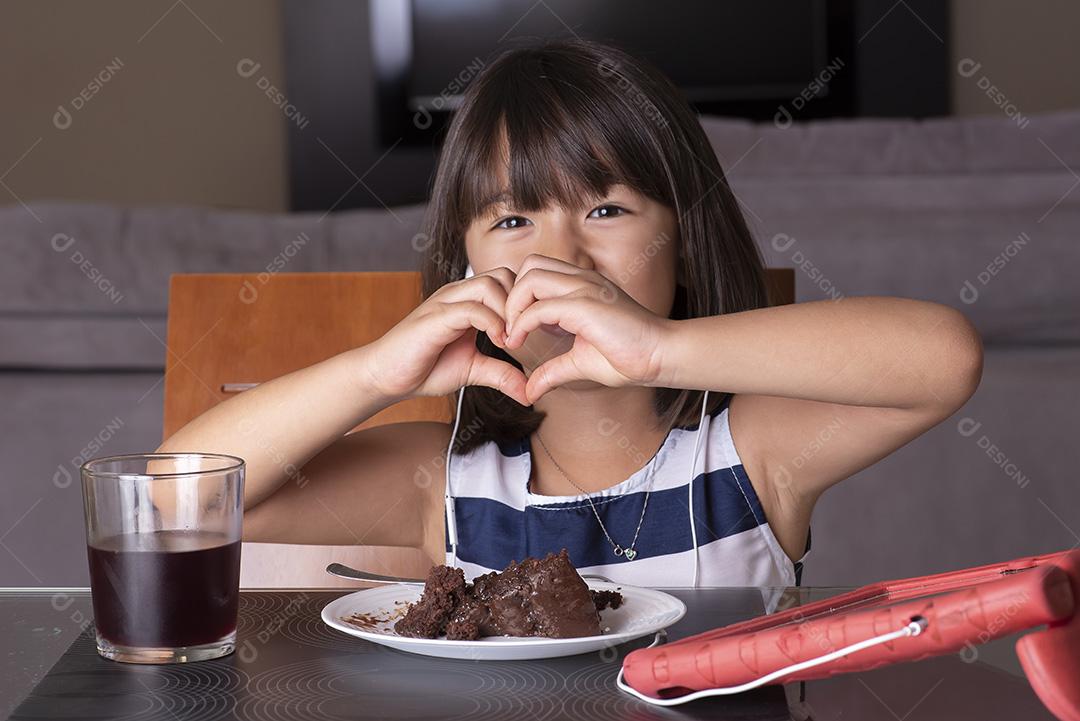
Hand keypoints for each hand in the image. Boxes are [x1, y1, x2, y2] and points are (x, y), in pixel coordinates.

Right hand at [364, 267, 529, 405]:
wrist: (386, 376)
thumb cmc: (425, 368)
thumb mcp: (474, 370)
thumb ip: (502, 374)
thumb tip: (530, 392)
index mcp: (468, 300)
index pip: (508, 280)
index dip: (525, 303)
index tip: (531, 332)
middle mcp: (458, 294)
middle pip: (504, 275)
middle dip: (521, 303)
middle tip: (524, 334)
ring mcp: (445, 302)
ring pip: (490, 285)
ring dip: (508, 312)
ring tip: (511, 341)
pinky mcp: (435, 317)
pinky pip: (471, 309)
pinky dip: (492, 324)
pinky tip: (498, 344)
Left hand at [502, 255, 671, 403]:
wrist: (661, 355)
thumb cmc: (630, 356)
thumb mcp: (580, 363)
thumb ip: (553, 370)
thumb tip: (530, 390)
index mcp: (583, 286)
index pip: (538, 272)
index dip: (520, 298)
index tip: (515, 330)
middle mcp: (582, 280)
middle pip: (529, 266)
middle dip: (511, 296)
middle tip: (509, 327)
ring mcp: (585, 289)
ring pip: (530, 278)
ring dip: (514, 306)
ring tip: (513, 333)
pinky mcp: (586, 305)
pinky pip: (540, 307)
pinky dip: (522, 323)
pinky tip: (519, 343)